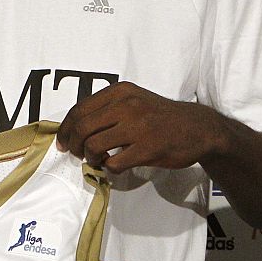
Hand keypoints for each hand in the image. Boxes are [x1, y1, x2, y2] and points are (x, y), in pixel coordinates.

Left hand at [56, 82, 223, 172]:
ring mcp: (138, 127)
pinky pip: (114, 163)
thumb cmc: (161, 116)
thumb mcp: (134, 99)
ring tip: (98, 160)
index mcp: (120, 92)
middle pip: (83, 128)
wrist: (198, 128)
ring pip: (94, 145)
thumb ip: (107, 108)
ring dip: (90, 158)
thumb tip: (75, 127)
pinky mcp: (148, 149)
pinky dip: (109, 168)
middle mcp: (127, 105)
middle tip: (77, 154)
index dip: (65, 130)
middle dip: (73, 145)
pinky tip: (116, 166)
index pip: (79, 110)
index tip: (63, 143)